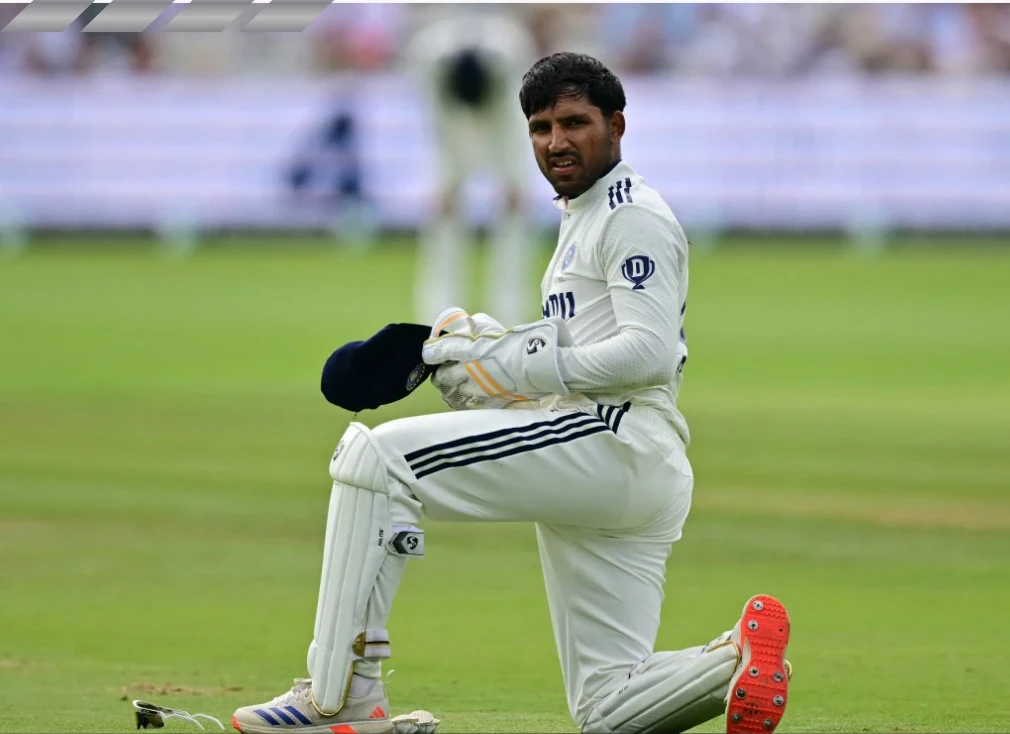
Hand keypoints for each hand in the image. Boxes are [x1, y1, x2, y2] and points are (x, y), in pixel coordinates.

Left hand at [422, 317, 572, 407]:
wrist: (548, 365)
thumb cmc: (532, 341)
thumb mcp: (505, 330)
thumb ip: (487, 330)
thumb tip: (476, 326)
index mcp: (475, 347)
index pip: (442, 350)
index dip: (431, 353)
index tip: (427, 354)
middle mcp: (475, 368)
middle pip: (445, 376)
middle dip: (440, 375)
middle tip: (440, 374)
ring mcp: (484, 387)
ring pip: (458, 392)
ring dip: (453, 390)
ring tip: (454, 388)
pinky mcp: (495, 399)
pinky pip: (474, 404)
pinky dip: (468, 402)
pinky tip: (469, 399)